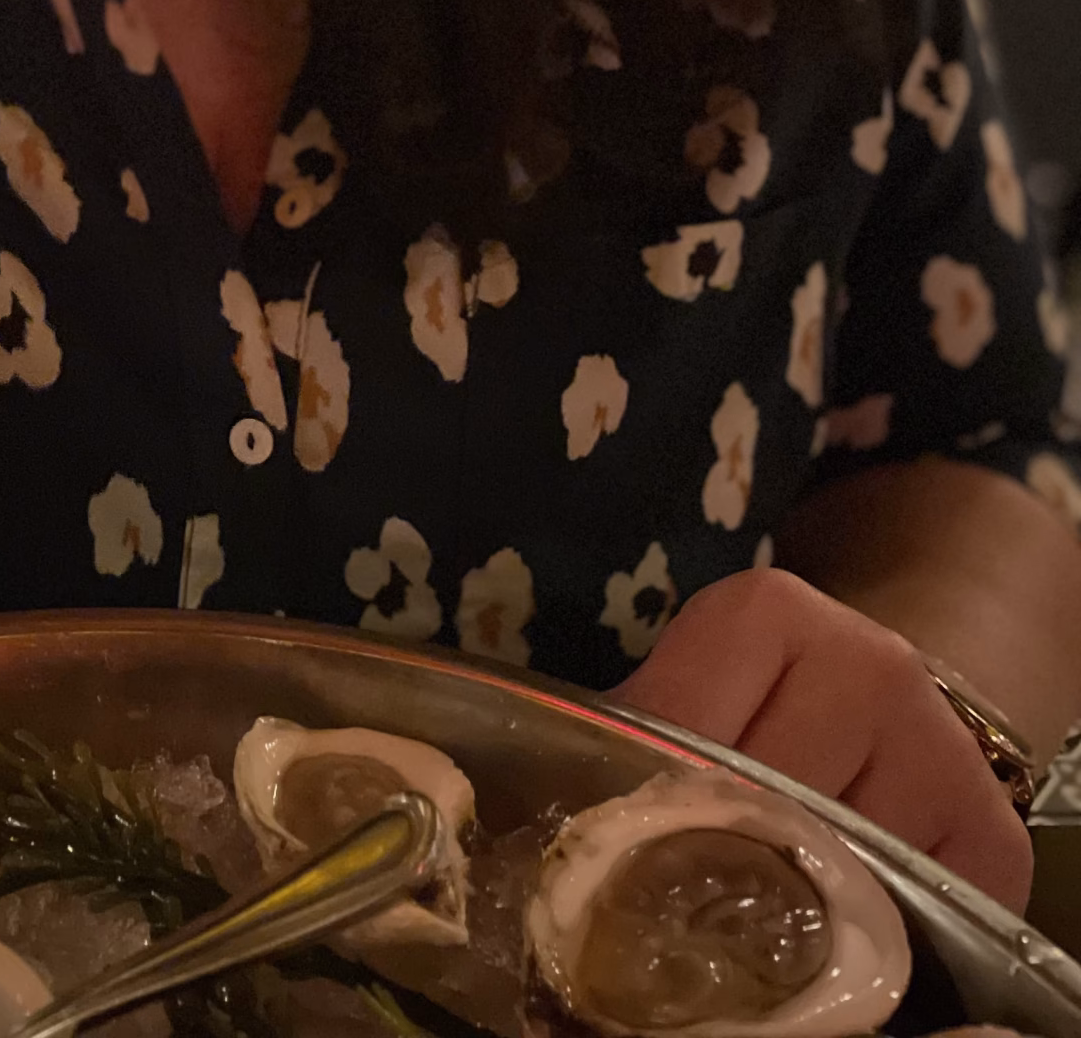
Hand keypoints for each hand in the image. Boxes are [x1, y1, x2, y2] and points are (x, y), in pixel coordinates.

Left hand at [610, 568, 1032, 911]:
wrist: (876, 705)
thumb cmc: (754, 708)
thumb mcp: (684, 699)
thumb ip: (633, 741)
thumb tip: (558, 822)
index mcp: (767, 614)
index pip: (684, 731)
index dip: (646, 802)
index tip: (623, 852)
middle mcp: (870, 663)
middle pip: (767, 804)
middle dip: (719, 858)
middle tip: (685, 899)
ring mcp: (941, 746)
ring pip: (839, 866)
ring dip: (793, 900)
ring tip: (756, 910)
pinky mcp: (992, 834)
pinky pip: (915, 911)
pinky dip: (870, 935)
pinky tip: (833, 922)